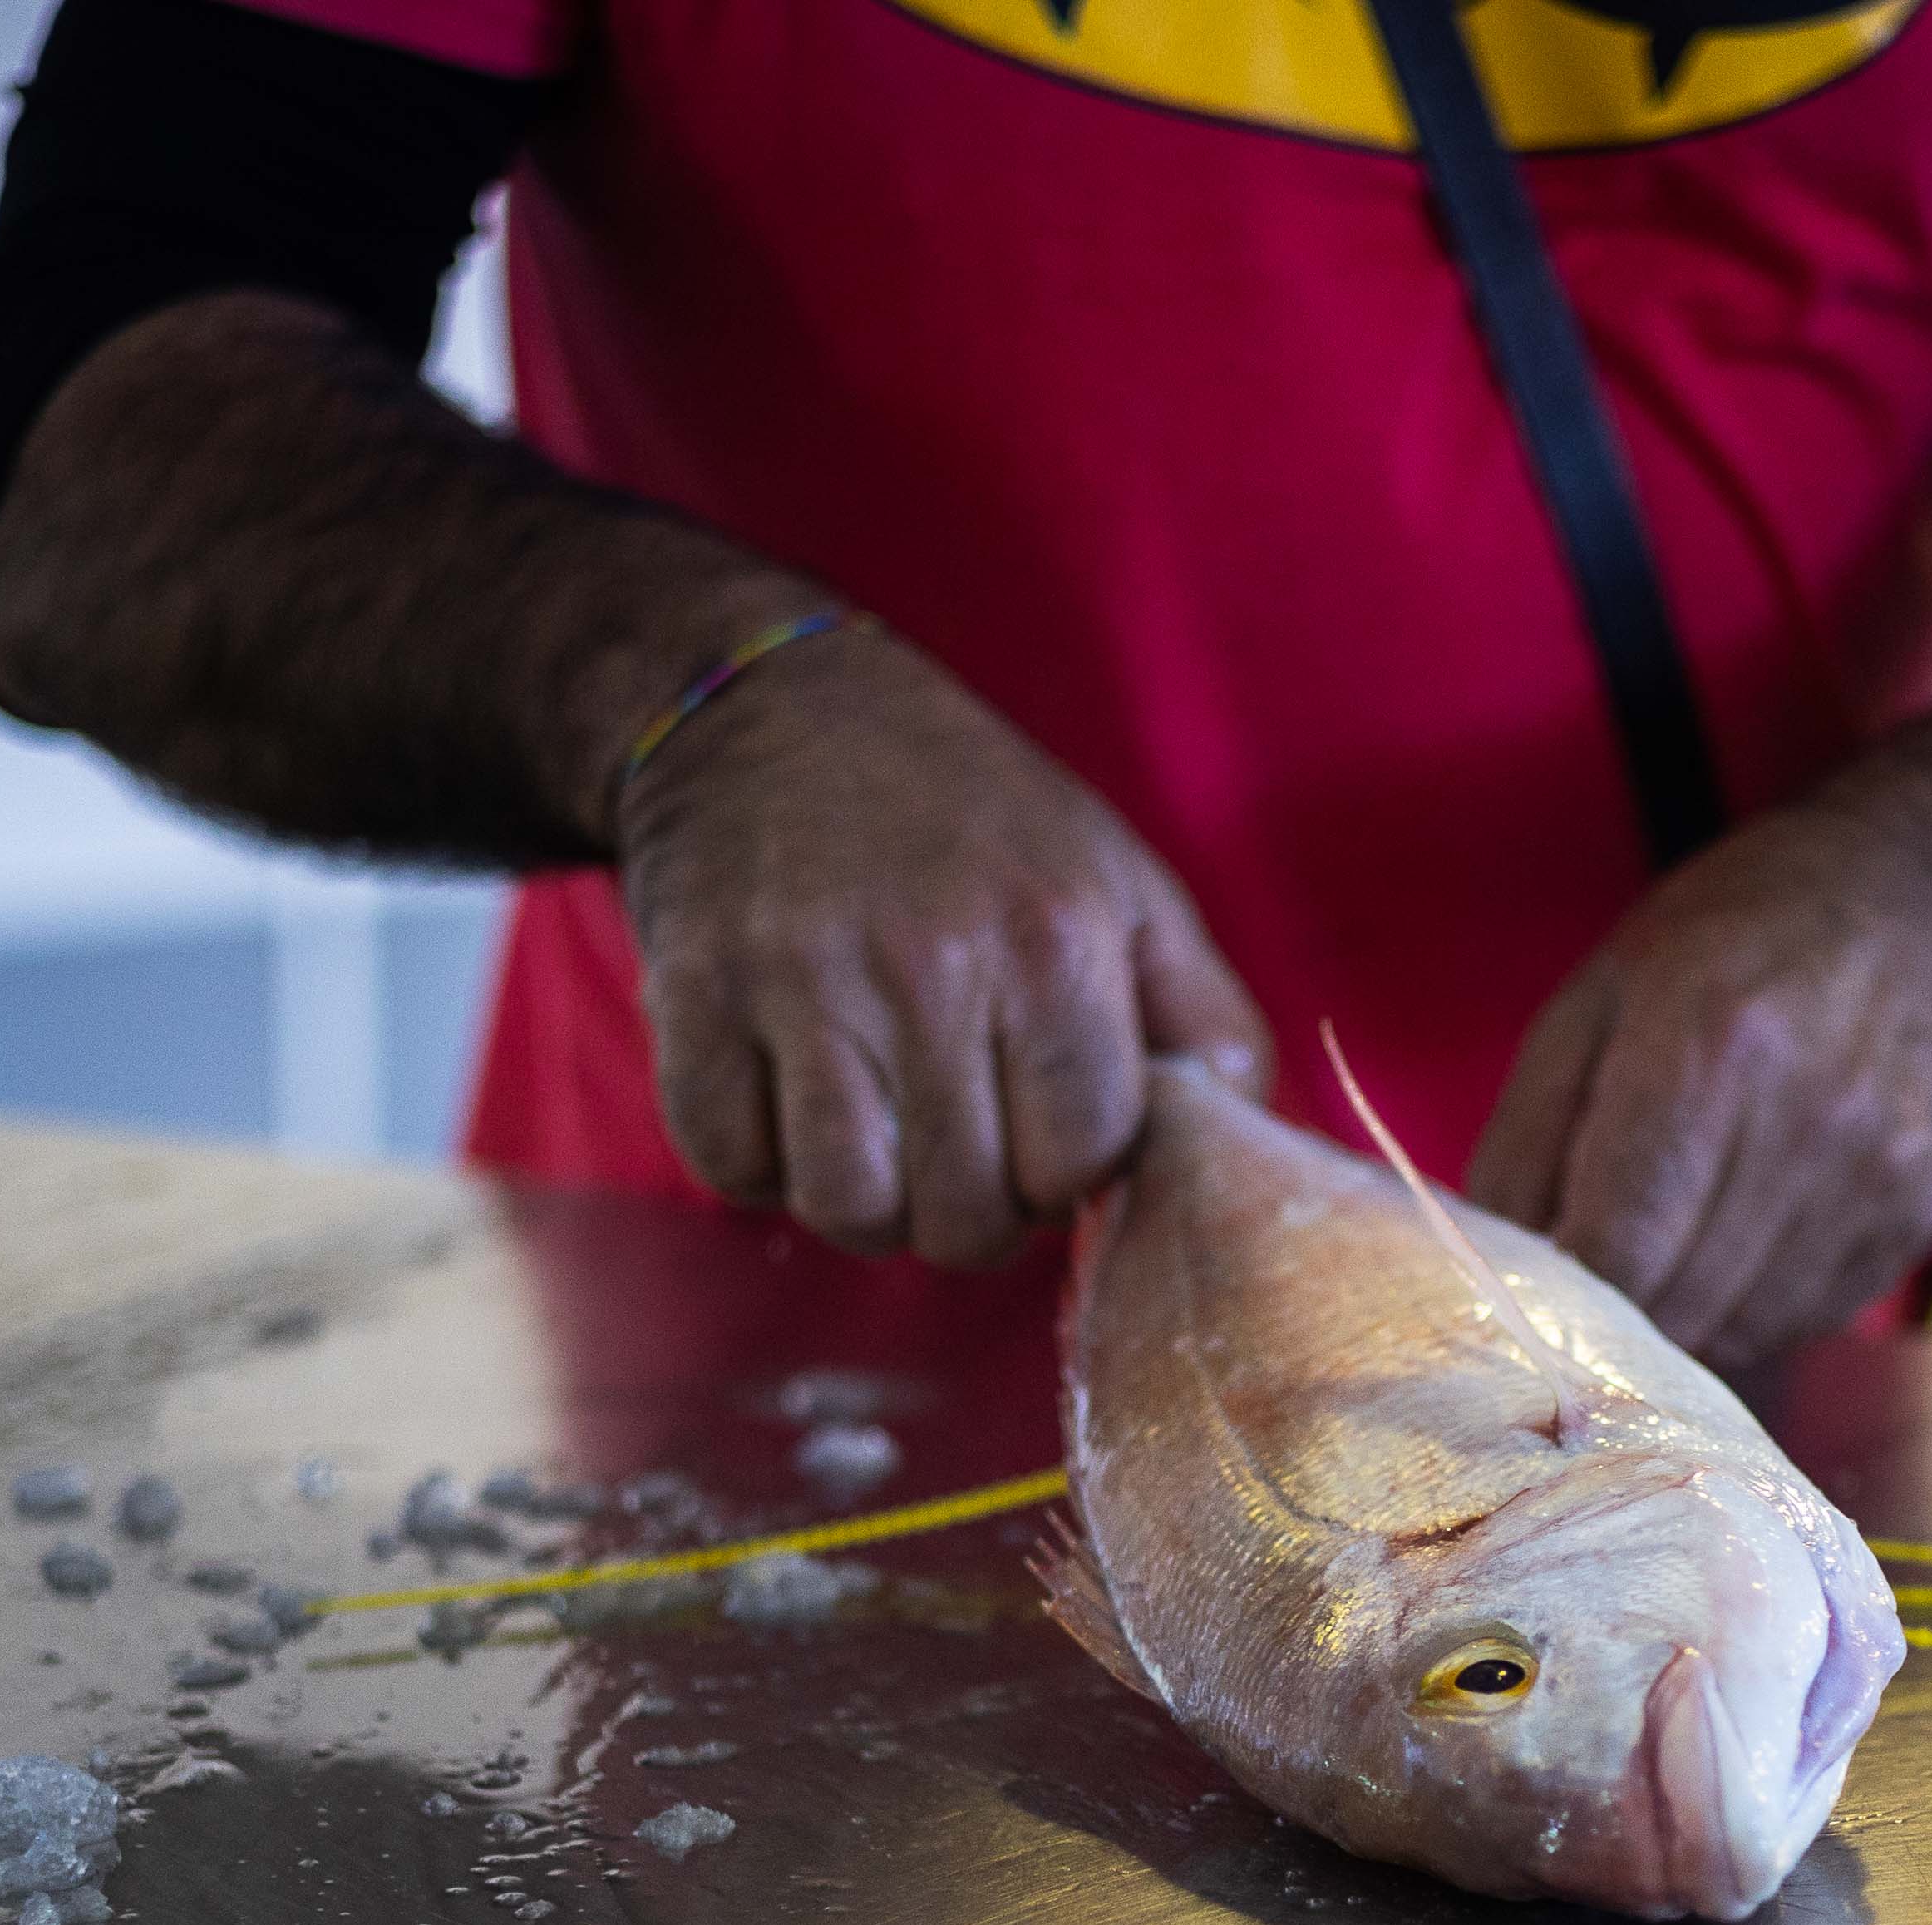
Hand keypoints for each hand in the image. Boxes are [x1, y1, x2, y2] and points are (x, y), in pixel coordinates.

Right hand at [615, 621, 1268, 1264]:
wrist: (767, 704)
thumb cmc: (970, 817)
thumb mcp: (1119, 885)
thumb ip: (1201, 1016)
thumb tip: (1237, 1136)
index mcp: (1054, 940)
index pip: (1083, 1164)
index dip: (1067, 1175)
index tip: (1041, 1131)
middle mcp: (930, 964)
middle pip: (967, 1213)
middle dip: (972, 1208)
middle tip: (958, 1139)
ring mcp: (802, 983)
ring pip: (849, 1208)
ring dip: (866, 1204)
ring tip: (879, 1136)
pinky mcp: (693, 997)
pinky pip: (731, 1167)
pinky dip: (757, 1161)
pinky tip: (788, 1095)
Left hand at [1469, 799, 1931, 1368]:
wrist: (1914, 892)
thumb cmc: (1728, 940)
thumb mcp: (1592, 1001)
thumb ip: (1526, 1143)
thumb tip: (1503, 1276)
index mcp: (1708, 1047)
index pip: (1616, 1252)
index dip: (1565, 1292)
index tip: (1543, 1281)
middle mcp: (1809, 1118)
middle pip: (1679, 1305)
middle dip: (1618, 1309)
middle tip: (1598, 1260)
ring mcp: (1880, 1172)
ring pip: (1741, 1329)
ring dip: (1686, 1314)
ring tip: (1674, 1238)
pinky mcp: (1921, 1210)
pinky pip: (1805, 1317)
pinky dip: (1752, 1304)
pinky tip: (1743, 1232)